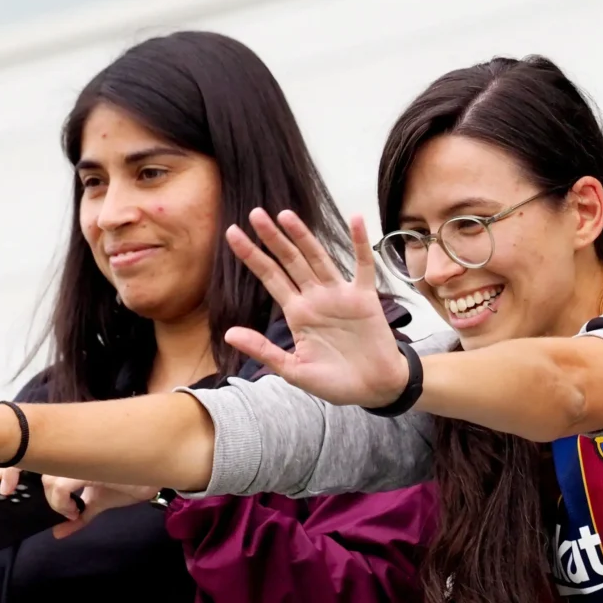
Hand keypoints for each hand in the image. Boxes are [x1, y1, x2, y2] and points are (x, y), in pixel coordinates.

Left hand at [0, 469, 160, 538]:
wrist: (155, 475)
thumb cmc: (129, 482)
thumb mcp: (98, 503)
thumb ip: (78, 516)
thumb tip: (59, 533)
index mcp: (72, 456)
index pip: (35, 452)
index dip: (13, 464)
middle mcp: (73, 453)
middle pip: (31, 455)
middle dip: (12, 469)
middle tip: (5, 488)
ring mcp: (81, 457)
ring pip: (48, 479)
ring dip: (55, 501)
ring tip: (71, 510)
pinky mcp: (89, 466)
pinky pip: (62, 486)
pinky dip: (63, 503)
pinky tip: (76, 510)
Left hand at [224, 209, 409, 407]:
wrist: (373, 389)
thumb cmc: (335, 383)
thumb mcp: (293, 370)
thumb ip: (263, 350)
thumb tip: (229, 334)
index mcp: (297, 313)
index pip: (270, 277)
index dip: (252, 256)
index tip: (232, 234)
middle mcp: (315, 298)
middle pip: (290, 261)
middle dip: (272, 238)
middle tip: (255, 213)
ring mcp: (340, 295)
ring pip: (318, 258)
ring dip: (303, 237)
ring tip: (285, 215)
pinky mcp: (364, 298)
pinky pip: (362, 265)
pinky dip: (360, 243)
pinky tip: (356, 219)